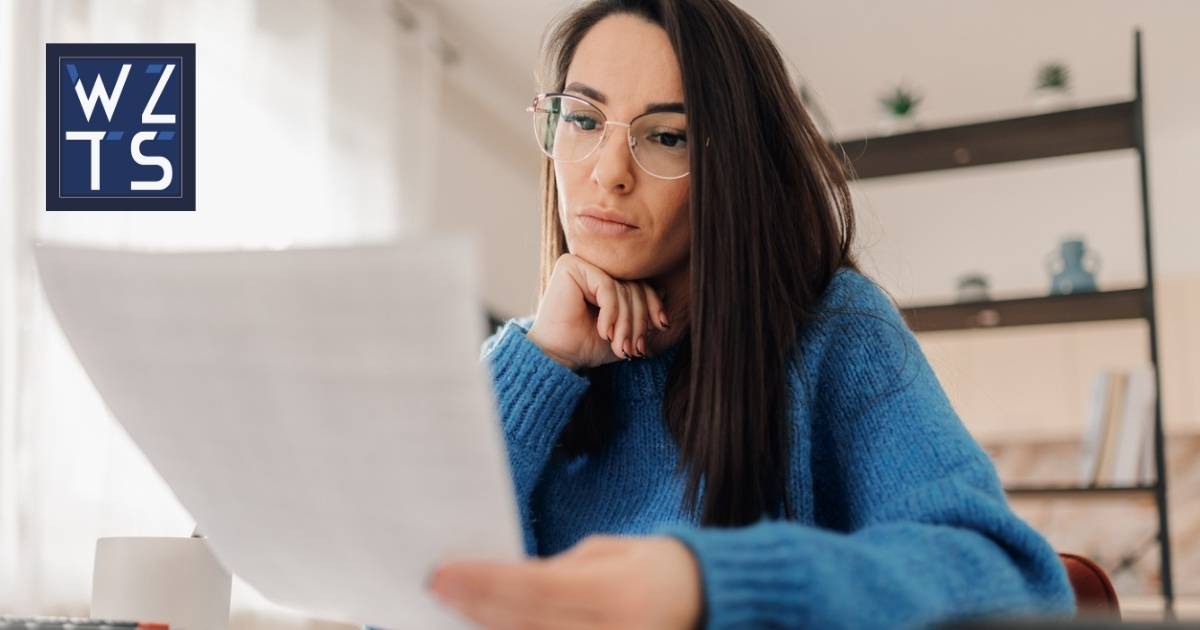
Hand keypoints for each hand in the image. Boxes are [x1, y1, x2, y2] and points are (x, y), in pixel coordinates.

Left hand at [428, 535, 702, 629]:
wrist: (708, 602)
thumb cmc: (656, 569)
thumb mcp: (608, 555)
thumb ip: (557, 572)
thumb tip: (500, 584)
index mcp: (619, 596)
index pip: (535, 590)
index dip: (484, 582)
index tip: (442, 572)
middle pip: (526, 625)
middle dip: (475, 608)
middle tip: (436, 590)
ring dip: (490, 629)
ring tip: (456, 610)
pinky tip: (492, 626)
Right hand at [526, 253, 670, 369]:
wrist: (557, 356)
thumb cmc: (586, 344)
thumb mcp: (624, 329)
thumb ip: (642, 312)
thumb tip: (665, 291)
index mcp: (604, 277)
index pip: (640, 284)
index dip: (654, 305)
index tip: (661, 327)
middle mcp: (594, 266)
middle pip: (633, 286)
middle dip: (639, 321)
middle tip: (635, 349)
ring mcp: (582, 263)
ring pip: (623, 289)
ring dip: (625, 323)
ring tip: (620, 347)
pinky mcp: (571, 265)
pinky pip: (608, 287)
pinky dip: (611, 313)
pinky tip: (604, 332)